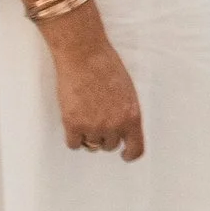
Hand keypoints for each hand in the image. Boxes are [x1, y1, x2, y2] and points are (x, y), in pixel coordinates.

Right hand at [45, 10, 144, 159]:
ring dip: (88, 135)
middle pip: (109, 146)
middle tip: (97, 118)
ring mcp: (93, 126)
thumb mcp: (128, 92)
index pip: (136, 149)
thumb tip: (122, 132)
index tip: (124, 154)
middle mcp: (114, 125)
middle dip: (105, 136)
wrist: (84, 55)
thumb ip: (126, 113)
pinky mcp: (73, 124)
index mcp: (132, 116)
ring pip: (91, 145)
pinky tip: (73, 123)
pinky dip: (73, 137)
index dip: (130, 154)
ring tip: (85, 113)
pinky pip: (74, 144)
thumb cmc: (107, 68)